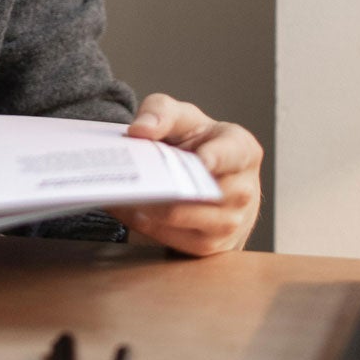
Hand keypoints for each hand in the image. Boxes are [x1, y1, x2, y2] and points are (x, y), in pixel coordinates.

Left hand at [104, 92, 261, 256]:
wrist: (208, 176)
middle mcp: (243, 190)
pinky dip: (141, 222)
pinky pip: (171, 237)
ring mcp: (230, 222)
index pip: (231, 155)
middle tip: (130, 175)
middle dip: (162, 184)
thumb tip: (139, 130)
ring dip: (145, 206)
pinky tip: (122, 207)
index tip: (199, 160)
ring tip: (116, 191)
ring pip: (179, 217)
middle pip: (199, 192)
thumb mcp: (181, 117)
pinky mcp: (210, 246)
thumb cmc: (197, 141)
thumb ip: (161, 113)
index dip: (216, 159)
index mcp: (242, 150)